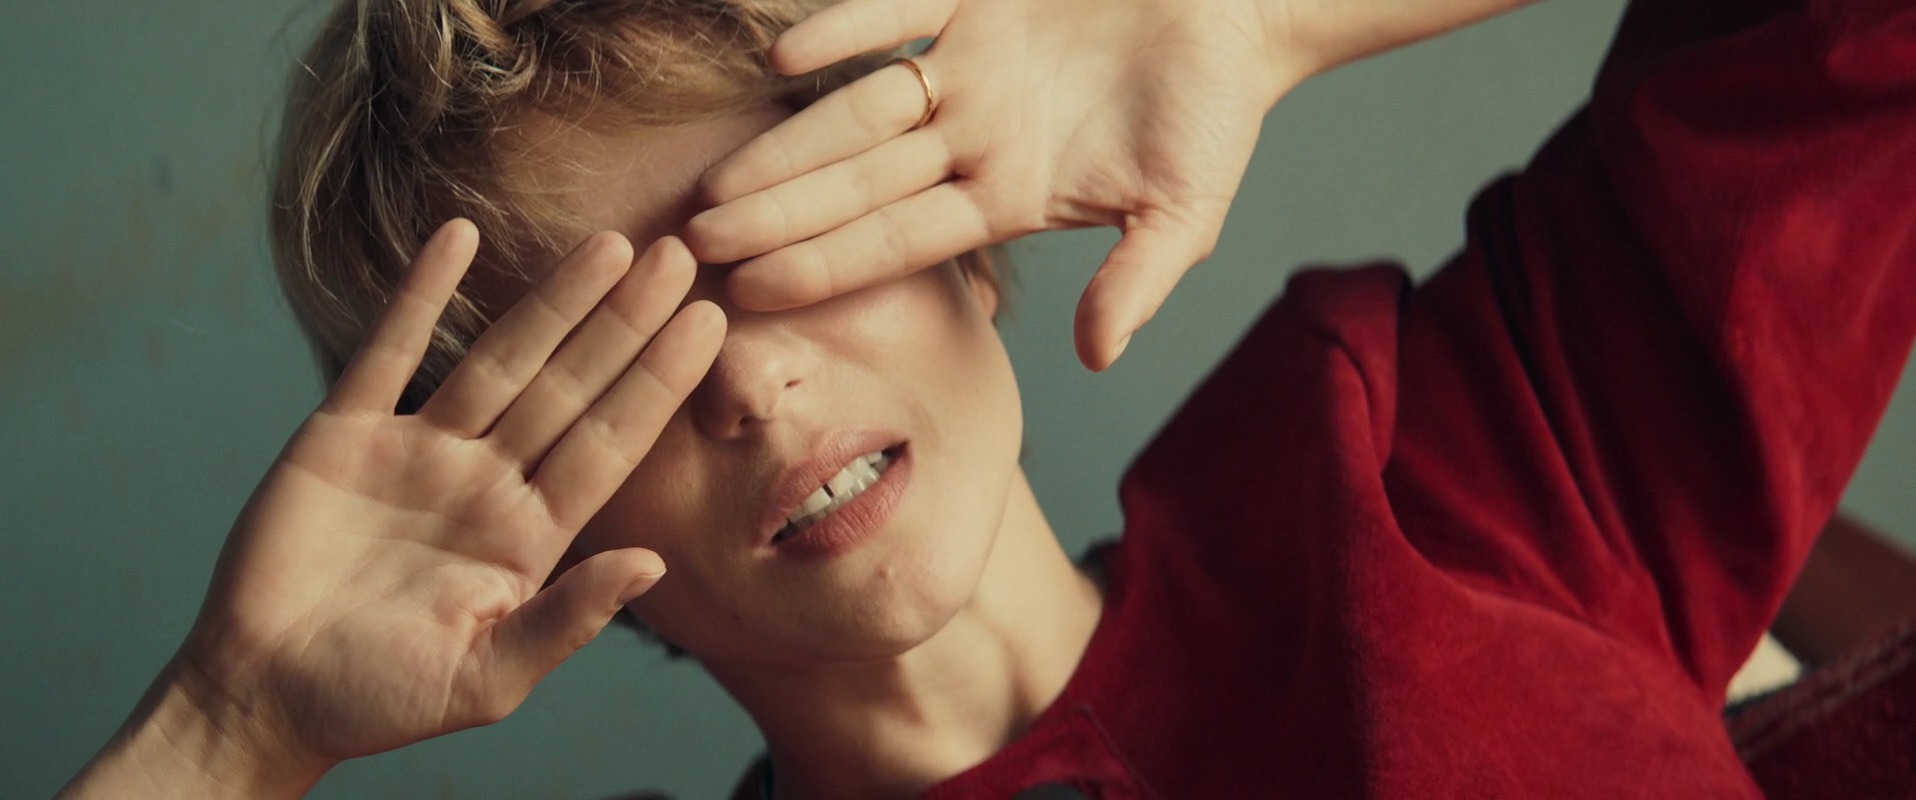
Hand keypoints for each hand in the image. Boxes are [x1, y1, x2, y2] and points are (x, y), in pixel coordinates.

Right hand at [169, 222, 721, 777]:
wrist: (263, 696)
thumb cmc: (377, 700)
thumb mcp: (485, 677)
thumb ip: (567, 618)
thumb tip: (652, 562)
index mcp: (529, 535)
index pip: (611, 442)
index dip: (658, 381)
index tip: (710, 323)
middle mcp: (486, 481)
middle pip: (572, 386)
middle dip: (626, 321)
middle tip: (683, 252)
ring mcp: (419, 452)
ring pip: (502, 358)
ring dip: (554, 299)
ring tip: (610, 243)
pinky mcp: (345, 435)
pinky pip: (388, 349)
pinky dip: (421, 292)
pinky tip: (459, 237)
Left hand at [686, 0, 1294, 370]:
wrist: (1241, 7)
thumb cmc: (1217, 113)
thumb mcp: (1185, 211)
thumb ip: (1136, 282)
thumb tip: (1096, 359)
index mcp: (1010, 195)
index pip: (899, 240)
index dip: (824, 266)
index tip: (750, 294)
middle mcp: (973, 136)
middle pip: (857, 182)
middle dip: (779, 214)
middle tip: (696, 246)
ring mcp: (967, 67)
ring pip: (859, 109)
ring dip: (791, 142)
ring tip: (720, 180)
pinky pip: (898, 11)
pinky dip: (847, 28)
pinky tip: (784, 59)